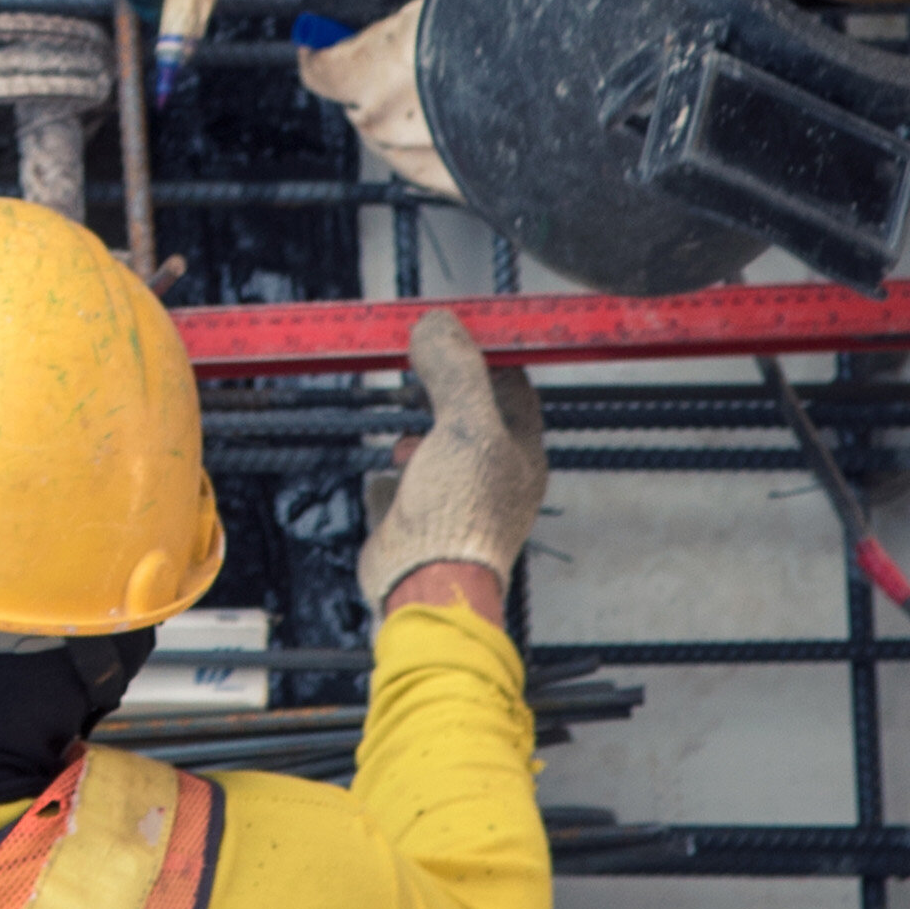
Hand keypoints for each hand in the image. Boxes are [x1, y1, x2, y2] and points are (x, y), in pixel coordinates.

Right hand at [355, 312, 546, 615]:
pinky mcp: (420, 521)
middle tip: (419, 365)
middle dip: (445, 390)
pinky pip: (409, 485)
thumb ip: (456, 372)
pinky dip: (397, 470)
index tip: (455, 331)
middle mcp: (494, 478)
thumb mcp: (466, 426)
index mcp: (521, 454)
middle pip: (473, 416)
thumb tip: (436, 324)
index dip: (486, 356)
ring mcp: (457, 502)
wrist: (423, 584)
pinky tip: (388, 466)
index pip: (514, 388)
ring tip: (406, 426)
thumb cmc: (460, 513)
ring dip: (421, 431)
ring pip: (441, 449)